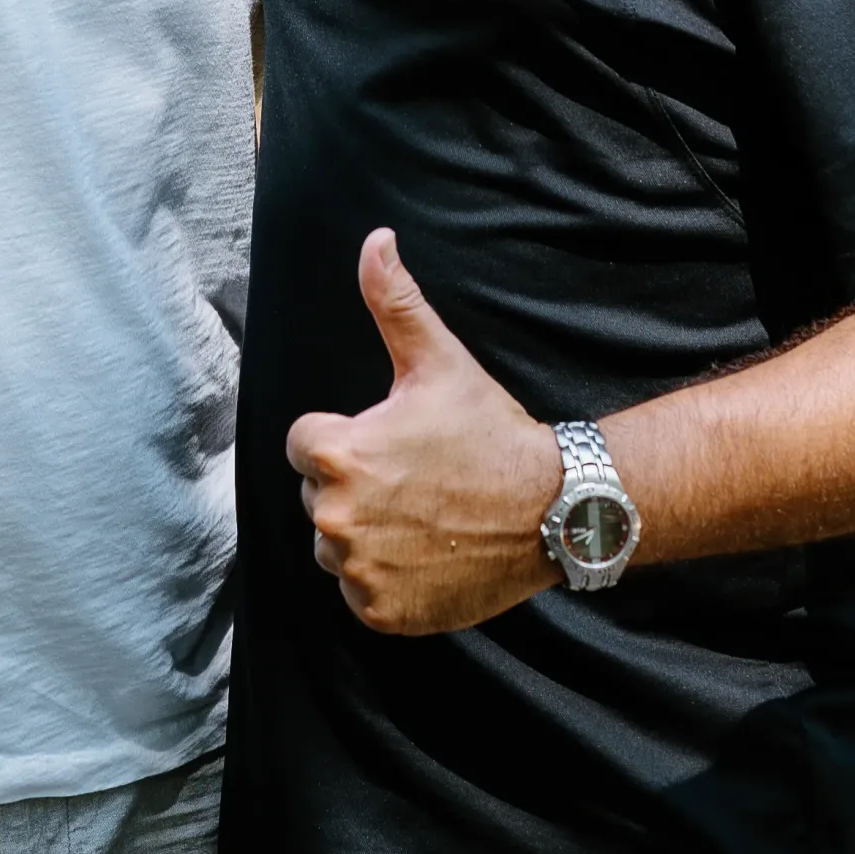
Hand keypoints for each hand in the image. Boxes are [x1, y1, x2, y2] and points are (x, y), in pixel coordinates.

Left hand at [287, 229, 562, 635]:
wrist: (551, 510)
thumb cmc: (489, 431)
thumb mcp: (438, 360)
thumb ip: (394, 300)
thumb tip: (376, 240)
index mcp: (338, 454)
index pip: (303, 445)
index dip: (345, 436)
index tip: (392, 440)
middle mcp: (337, 518)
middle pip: (318, 497)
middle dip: (354, 485)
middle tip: (414, 478)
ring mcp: (359, 572)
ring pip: (335, 546)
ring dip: (366, 534)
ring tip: (421, 516)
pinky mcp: (383, 613)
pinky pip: (360, 593)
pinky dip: (385, 580)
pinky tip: (425, 555)